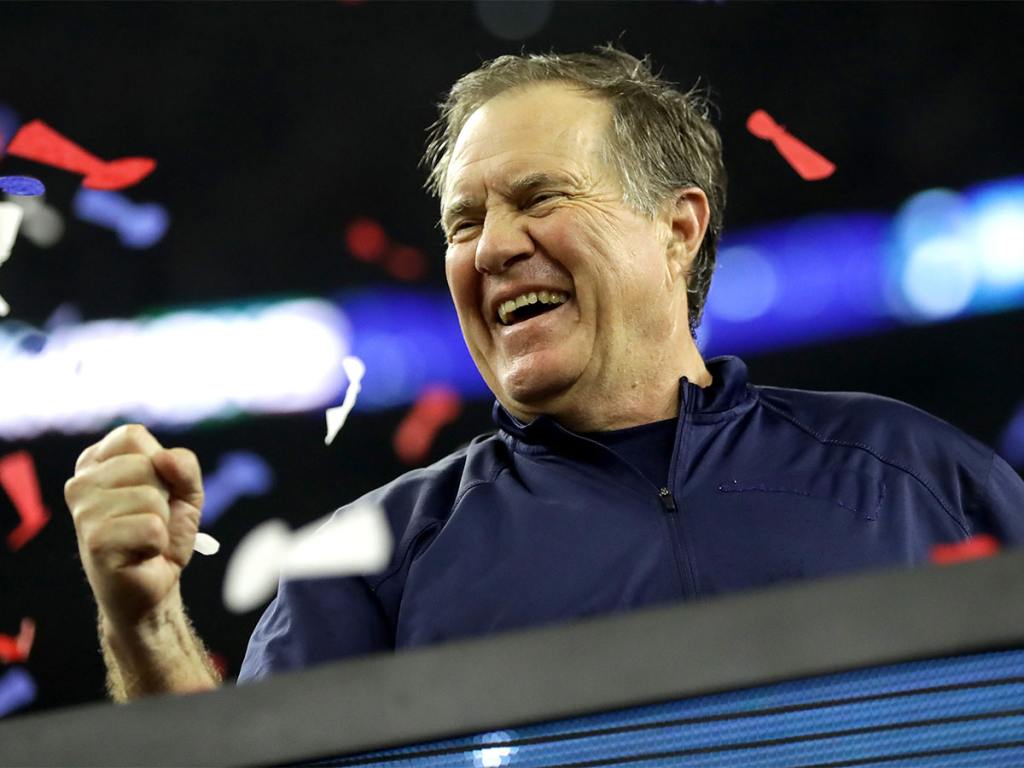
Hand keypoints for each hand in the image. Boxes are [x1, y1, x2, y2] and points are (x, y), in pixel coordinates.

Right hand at [65, 424, 203, 628]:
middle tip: (150, 520)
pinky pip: (152, 527)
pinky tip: (142, 554)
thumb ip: (184, 465)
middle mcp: (79, 484)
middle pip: (146, 464)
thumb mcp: (185, 490)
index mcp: (93, 463)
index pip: (133, 435)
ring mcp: (82, 513)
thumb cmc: (163, 532)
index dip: (160, 463)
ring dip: (162, 522)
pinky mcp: (94, 541)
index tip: (154, 489)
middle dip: (164, 495)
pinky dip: (159, 543)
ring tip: (145, 537)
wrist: (153, 585)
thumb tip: (163, 458)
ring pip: (151, 497)